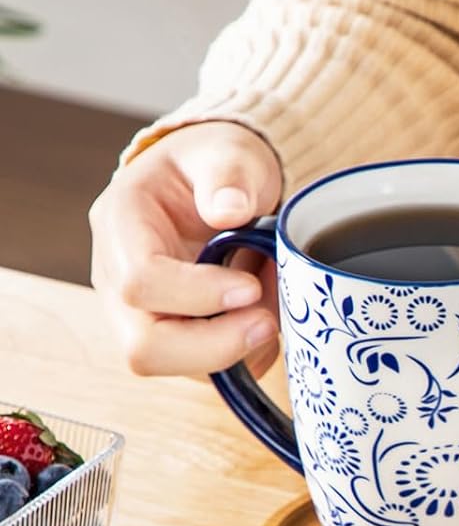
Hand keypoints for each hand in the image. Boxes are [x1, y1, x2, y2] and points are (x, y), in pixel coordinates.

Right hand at [89, 121, 282, 376]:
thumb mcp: (228, 152)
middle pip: (144, 347)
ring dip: (235, 353)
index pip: (139, 282)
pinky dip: (245, 357)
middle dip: (215, 346)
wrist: (220, 187)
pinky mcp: (174, 339)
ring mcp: (141, 315)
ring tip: (272, 310)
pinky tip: (266, 320)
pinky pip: (207, 373)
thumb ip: (229, 174)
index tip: (250, 286)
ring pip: (176, 369)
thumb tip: (230, 210)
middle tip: (268, 321)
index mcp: (121, 225)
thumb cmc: (217, 169)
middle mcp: (118, 279)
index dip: (198, 295)